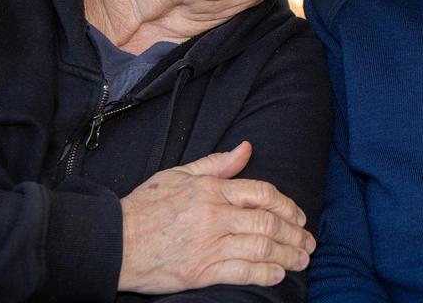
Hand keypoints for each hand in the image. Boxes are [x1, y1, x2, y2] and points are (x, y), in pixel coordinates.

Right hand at [117, 141, 315, 292]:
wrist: (114, 241)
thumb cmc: (144, 206)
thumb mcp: (179, 174)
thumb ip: (216, 163)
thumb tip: (246, 148)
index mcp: (211, 189)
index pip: (261, 192)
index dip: (286, 204)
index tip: (299, 215)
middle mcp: (214, 214)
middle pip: (267, 221)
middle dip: (294, 232)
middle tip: (308, 241)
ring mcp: (209, 244)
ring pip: (261, 246)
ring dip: (287, 254)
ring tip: (301, 259)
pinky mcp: (201, 271)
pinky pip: (242, 271)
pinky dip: (265, 273)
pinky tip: (279, 274)